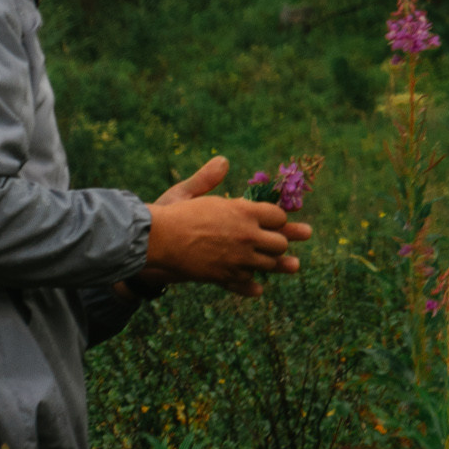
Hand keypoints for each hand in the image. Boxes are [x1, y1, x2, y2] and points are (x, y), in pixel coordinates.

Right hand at [139, 155, 311, 297]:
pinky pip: (248, 282)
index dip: (279, 218)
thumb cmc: (173, 213)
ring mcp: (239, 259)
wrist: (158, 241)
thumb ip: (209, 178)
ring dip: (278, 264)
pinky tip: (258, 288)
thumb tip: (223, 161)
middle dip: (283, 241)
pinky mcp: (226, 277)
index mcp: (243, 211)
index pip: (277, 216)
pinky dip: (253, 285)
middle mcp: (247, 235)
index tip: (276, 219)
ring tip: (291, 265)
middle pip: (280, 242)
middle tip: (286, 241)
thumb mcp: (190, 190)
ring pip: (269, 265)